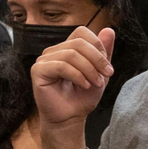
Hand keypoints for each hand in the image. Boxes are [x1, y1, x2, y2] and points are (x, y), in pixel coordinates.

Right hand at [32, 29, 114, 148]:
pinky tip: (84, 85)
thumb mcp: (99, 73)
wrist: (70, 118)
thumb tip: (109, 30)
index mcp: (67, 48)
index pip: (82, 32)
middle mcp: (54, 51)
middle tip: (106, 76)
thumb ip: (104, 53)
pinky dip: (77, 75)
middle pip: (78, 42)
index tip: (107, 67)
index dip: (97, 46)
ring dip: (88, 69)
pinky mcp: (38, 71)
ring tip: (95, 84)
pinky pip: (61, 66)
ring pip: (71, 54)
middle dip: (96, 59)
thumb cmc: (82, 97)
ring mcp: (44, 60)